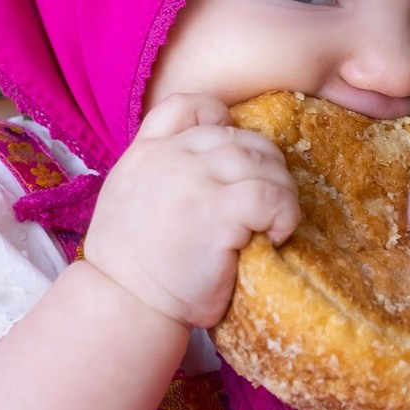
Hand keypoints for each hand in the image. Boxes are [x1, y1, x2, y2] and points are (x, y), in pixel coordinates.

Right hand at [84, 94, 299, 328]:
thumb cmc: (132, 266)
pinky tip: (275, 236)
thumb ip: (160, 173)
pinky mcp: (219, 212)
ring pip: (262, 162)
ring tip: (273, 223)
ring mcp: (195, 180)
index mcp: (147, 151)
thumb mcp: (128, 199)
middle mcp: (171, 157)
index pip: (191, 106)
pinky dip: (285, 213)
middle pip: (240, 137)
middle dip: (264, 167)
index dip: (223, 122)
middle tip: (266, 204)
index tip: (235, 160)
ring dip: (280, 192)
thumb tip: (206, 169)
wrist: (124, 303)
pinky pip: (271, 196)